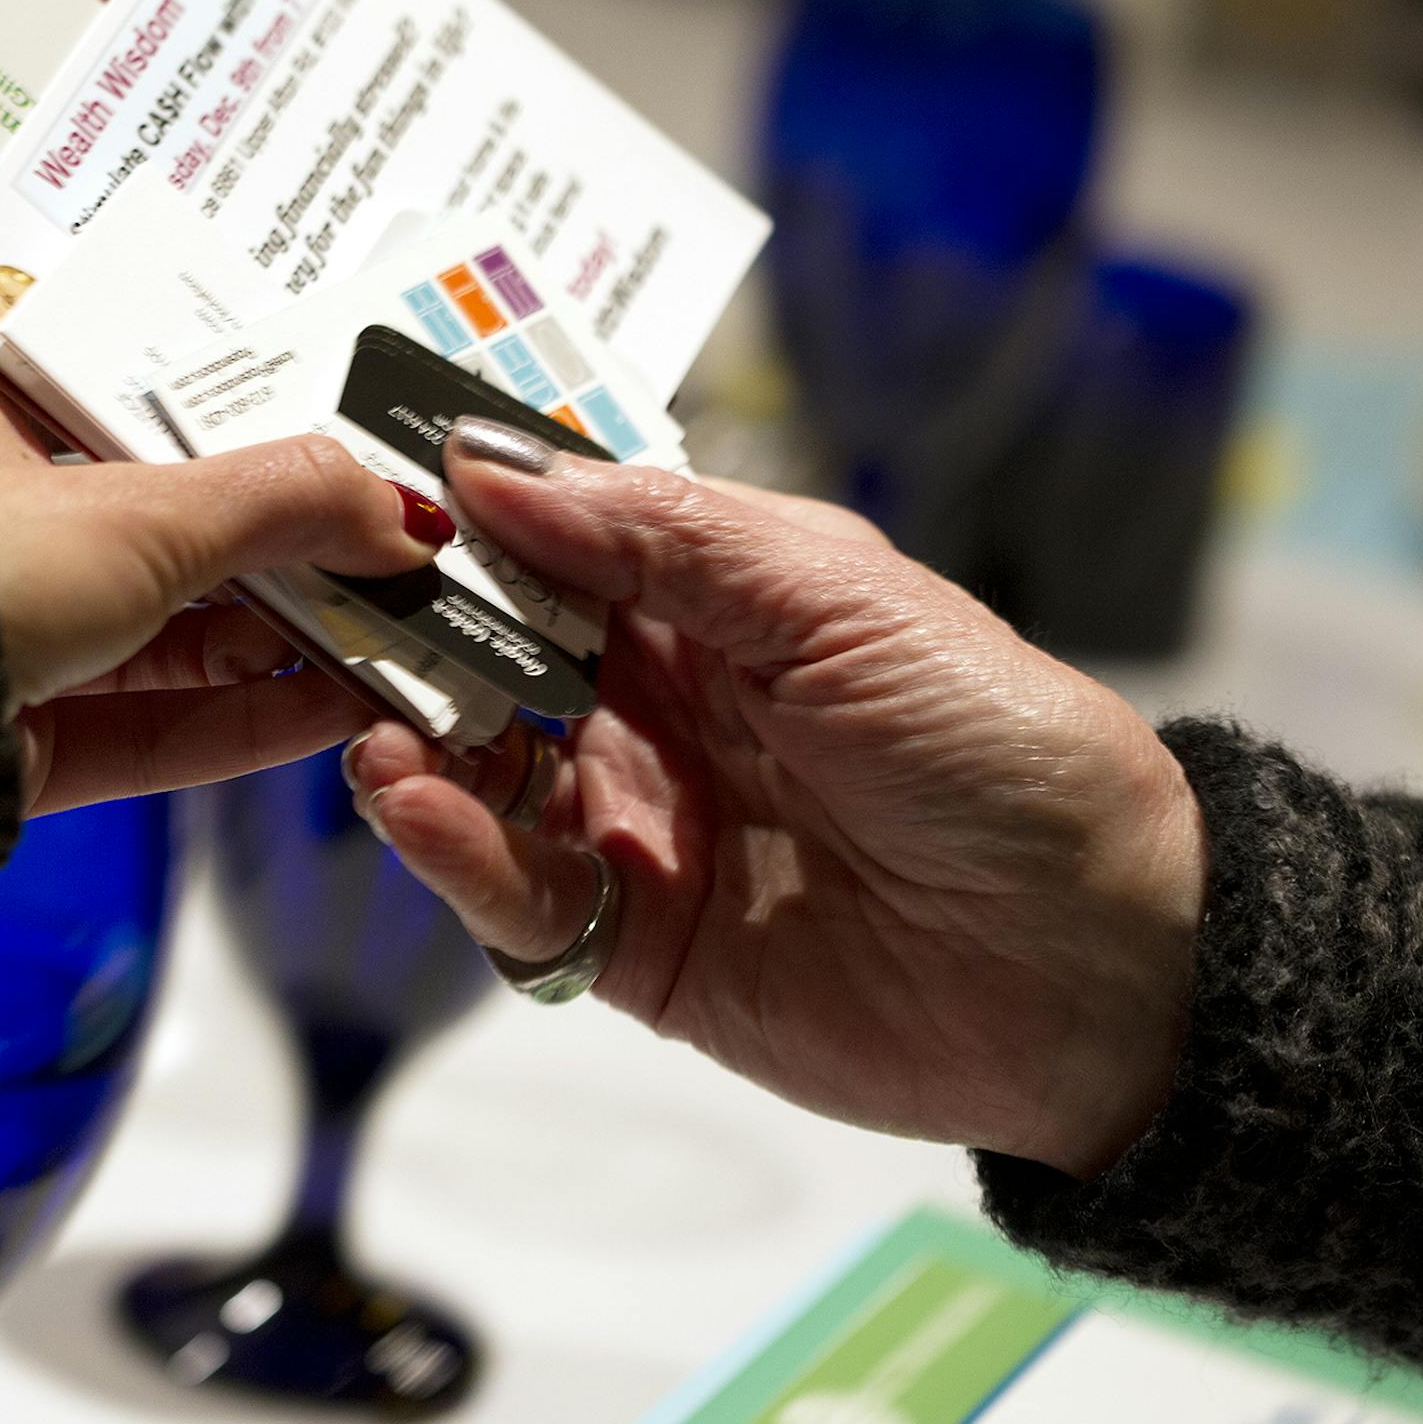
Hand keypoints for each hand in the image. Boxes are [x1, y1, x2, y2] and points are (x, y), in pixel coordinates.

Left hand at [0, 351, 453, 815]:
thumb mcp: (138, 513)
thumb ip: (280, 504)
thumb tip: (400, 513)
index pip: (143, 402)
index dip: (256, 422)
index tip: (352, 440)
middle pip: (176, 528)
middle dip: (295, 551)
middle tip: (405, 552)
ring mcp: (8, 635)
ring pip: (175, 634)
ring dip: (288, 640)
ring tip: (402, 632)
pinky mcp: (23, 738)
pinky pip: (155, 721)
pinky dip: (246, 715)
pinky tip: (341, 705)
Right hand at [344, 419, 1206, 1179]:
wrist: (1098, 959)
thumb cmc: (993, 740)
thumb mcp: (835, 596)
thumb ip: (657, 535)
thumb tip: (488, 464)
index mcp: (713, 606)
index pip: (554, 539)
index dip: (467, 506)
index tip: (366, 467)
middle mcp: (659, 706)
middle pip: (495, 652)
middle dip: (413, 621)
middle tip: (324, 593)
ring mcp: (637, 824)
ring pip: (483, 769)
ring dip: (414, 735)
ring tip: (366, 711)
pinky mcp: (629, 942)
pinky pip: (515, 892)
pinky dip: (452, 846)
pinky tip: (413, 797)